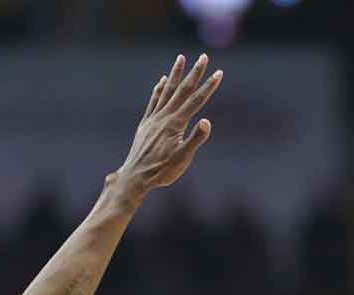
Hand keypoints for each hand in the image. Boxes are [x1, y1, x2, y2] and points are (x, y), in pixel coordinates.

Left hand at [112, 53, 222, 197]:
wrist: (135, 177)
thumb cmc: (161, 171)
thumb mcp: (182, 159)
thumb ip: (195, 139)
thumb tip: (206, 121)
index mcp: (175, 124)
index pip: (196, 101)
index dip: (208, 86)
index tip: (218, 73)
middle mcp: (164, 116)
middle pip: (182, 90)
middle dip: (194, 73)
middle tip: (204, 57)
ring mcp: (153, 119)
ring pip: (166, 91)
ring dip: (175, 74)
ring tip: (181, 58)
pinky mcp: (146, 124)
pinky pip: (154, 101)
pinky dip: (159, 89)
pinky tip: (162, 80)